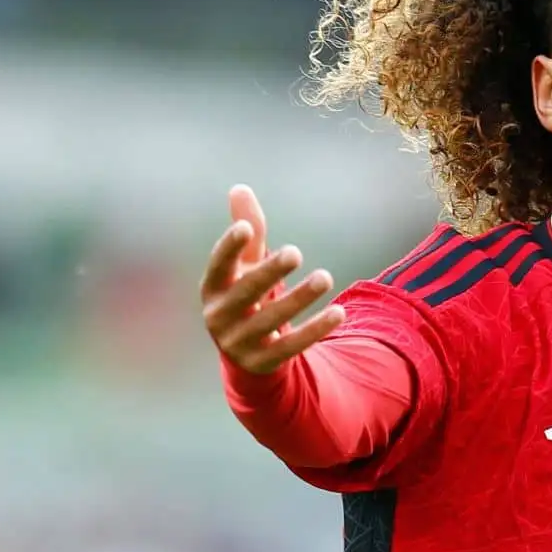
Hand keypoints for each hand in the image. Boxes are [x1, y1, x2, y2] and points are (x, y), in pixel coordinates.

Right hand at [200, 184, 345, 373]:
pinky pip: (291, 347)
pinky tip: (339, 312)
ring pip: (271, 320)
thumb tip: (239, 188)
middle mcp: (219, 316)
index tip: (246, 228)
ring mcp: (238, 342)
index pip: (218, 265)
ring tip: (326, 277)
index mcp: (213, 287)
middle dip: (269, 272)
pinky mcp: (262, 362)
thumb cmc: (246, 293)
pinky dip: (315, 329)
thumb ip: (247, 230)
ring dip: (299, 298)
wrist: (245, 349)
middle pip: (246, 292)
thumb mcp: (245, 264)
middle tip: (295, 252)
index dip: (229, 247)